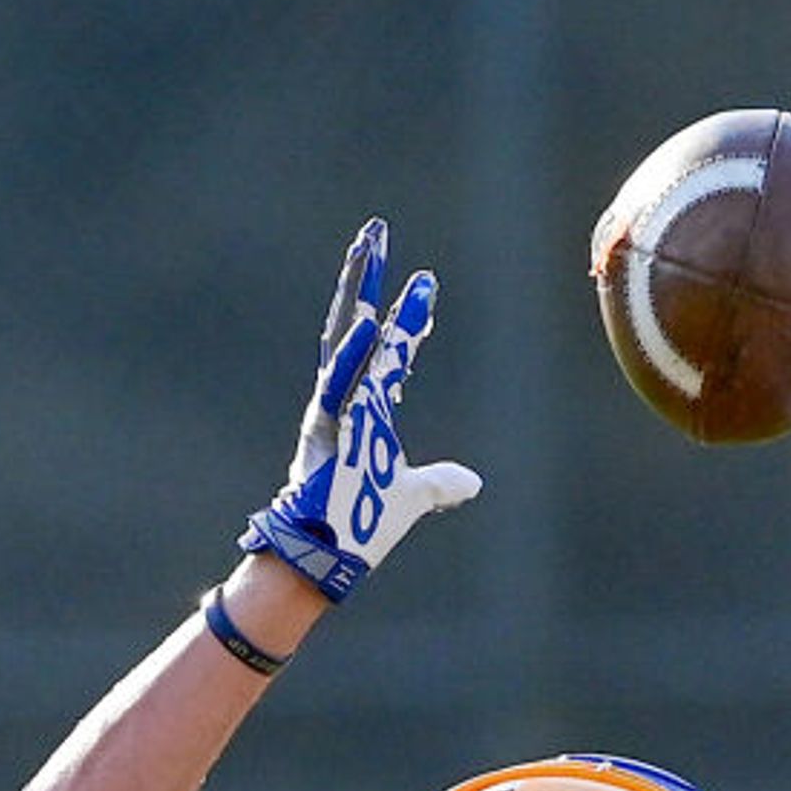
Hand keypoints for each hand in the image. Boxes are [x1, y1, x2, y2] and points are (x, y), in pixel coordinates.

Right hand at [238, 219, 482, 603]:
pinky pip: (340, 387)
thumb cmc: (355, 528)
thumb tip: (472, 482)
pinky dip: (354, 356)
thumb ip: (436, 484)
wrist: (317, 560)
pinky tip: (369, 322)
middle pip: (355, 327)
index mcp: (358, 411)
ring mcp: (331, 413)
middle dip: (367, 279)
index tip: (424, 287)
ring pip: (346, 341)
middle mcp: (341, 402)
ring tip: (369, 248)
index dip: (406, 322)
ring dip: (358, 292)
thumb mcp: (407, 499)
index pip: (385, 354)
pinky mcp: (324, 433)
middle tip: (377, 231)